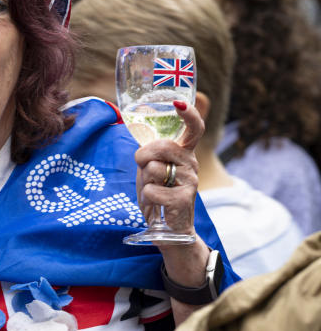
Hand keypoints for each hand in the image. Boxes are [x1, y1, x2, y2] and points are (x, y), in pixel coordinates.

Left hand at [133, 100, 202, 235]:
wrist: (169, 228)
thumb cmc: (158, 192)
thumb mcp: (151, 167)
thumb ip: (149, 151)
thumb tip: (137, 132)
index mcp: (185, 153)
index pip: (194, 129)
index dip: (189, 114)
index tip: (178, 102)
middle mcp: (192, 164)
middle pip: (162, 145)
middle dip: (143, 156)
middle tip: (144, 168)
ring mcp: (191, 181)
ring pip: (153, 169)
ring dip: (144, 180)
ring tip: (153, 189)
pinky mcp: (183, 199)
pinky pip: (151, 189)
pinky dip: (146, 197)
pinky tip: (156, 203)